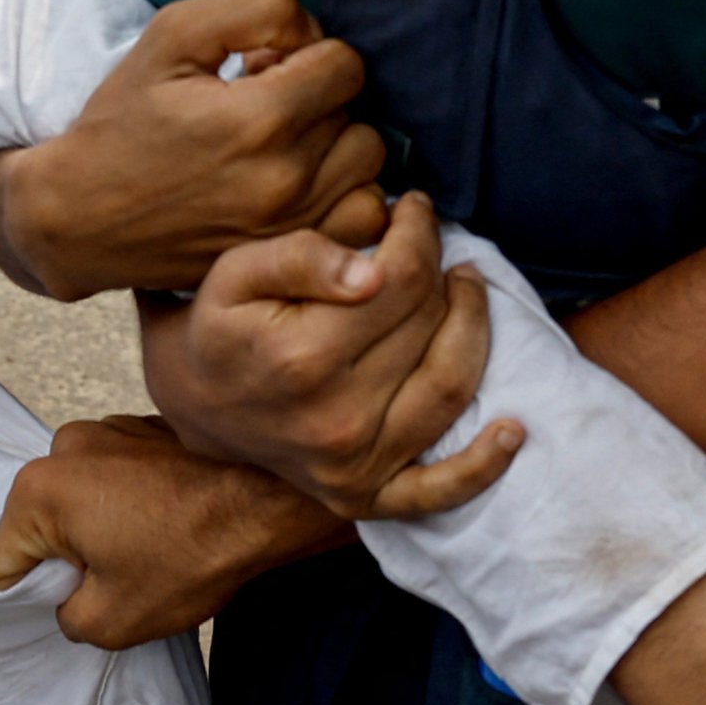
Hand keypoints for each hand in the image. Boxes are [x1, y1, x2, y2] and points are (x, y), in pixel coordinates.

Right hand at [0, 0, 388, 299]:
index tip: (264, 67)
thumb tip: (310, 33)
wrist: (80, 218)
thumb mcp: (171, 35)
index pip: (346, 63)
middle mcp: (285, 179)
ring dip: (339, 144)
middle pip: (360, 112)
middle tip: (269, 105)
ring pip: (369, 165)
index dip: (309, 52)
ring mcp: (291, 226)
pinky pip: (364, 219)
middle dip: (322, 98)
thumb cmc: (121, 122)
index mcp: (259, 119)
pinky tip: (306, 183)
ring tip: (286, 144)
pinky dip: (348, 195)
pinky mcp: (287, 256)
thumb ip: (256, 8)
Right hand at [0, 415, 350, 645]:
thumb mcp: (110, 621)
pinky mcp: (143, 429)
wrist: (271, 504)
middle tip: (123, 576)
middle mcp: (63, 447)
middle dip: (71, 557)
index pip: (2, 563)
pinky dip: (134, 504)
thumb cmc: (195, 553)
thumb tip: (67, 599)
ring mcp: (106, 431)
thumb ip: (64, 617)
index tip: (80, 596)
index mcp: (39, 490)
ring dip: (103, 529)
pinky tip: (171, 523)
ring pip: (79, 504)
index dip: (37, 593)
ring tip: (154, 547)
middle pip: (39, 527)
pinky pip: (116, 480)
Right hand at [140, 197, 525, 517]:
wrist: (191, 401)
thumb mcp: (231, 272)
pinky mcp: (363, 495)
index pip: (402, 281)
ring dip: (473, 330)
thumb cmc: (215, 325)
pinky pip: (439, 490)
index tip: (415, 209)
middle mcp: (335, 419)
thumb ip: (300, 258)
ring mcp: (352, 464)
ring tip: (465, 291)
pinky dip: (484, 466)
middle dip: (437, 273)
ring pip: (451, 386)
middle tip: (426, 247)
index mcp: (302, 358)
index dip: (419, 233)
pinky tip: (514, 431)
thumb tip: (372, 273)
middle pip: (430, 326)